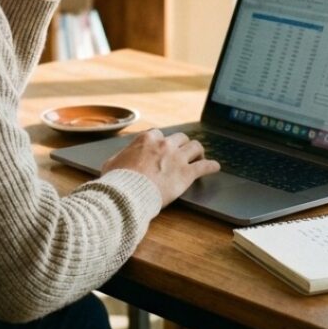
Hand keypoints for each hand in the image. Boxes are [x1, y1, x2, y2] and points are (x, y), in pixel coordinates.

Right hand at [100, 130, 219, 206]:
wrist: (127, 194)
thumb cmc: (117, 181)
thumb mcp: (112, 163)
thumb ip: (120, 157)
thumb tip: (118, 159)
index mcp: (147, 139)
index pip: (159, 134)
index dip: (162, 142)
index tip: (163, 147)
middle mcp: (164, 144)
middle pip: (180, 137)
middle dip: (183, 144)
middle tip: (185, 151)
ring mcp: (177, 158)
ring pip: (195, 146)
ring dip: (198, 151)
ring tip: (200, 156)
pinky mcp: (186, 174)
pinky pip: (204, 166)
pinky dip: (211, 166)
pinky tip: (216, 167)